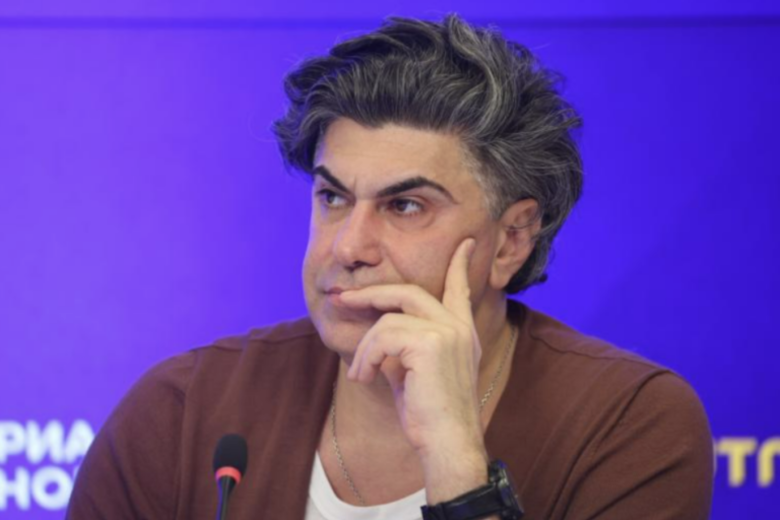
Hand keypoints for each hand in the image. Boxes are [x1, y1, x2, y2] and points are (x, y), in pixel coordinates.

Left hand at [340, 237, 485, 462]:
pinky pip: (382, 337)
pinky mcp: (430, 343)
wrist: (448, 442)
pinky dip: (366, 357)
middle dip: (371, 295)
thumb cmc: (430, 414)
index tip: (464, 244)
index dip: (459, 265)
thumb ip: (406, 344)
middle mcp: (457, 327)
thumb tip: (377, 328)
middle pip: (408, 292)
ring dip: (364, 348)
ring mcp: (446, 332)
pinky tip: (364, 378)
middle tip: (344, 298)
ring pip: (387, 320)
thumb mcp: (417, 371)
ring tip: (360, 373)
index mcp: (461, 332)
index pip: (459, 289)